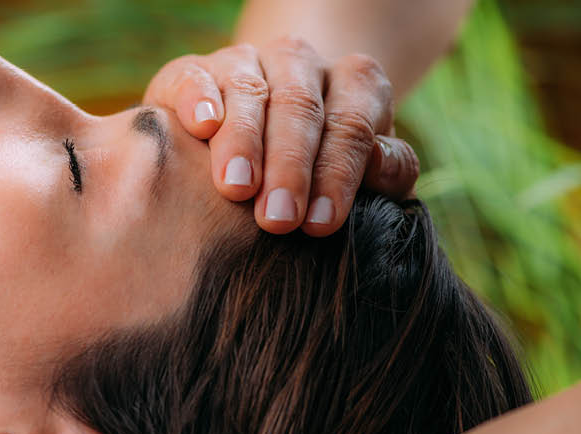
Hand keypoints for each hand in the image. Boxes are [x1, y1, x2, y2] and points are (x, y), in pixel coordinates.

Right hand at [143, 38, 419, 235]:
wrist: (259, 143)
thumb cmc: (322, 175)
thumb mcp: (367, 176)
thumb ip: (388, 171)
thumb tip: (377, 164)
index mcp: (355, 83)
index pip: (352, 123)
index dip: (337, 172)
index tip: (319, 224)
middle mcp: (300, 63)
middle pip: (299, 106)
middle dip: (289, 165)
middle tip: (278, 220)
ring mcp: (244, 62)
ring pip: (248, 90)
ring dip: (243, 141)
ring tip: (237, 188)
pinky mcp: (192, 71)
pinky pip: (194, 76)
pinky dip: (198, 98)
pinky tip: (202, 127)